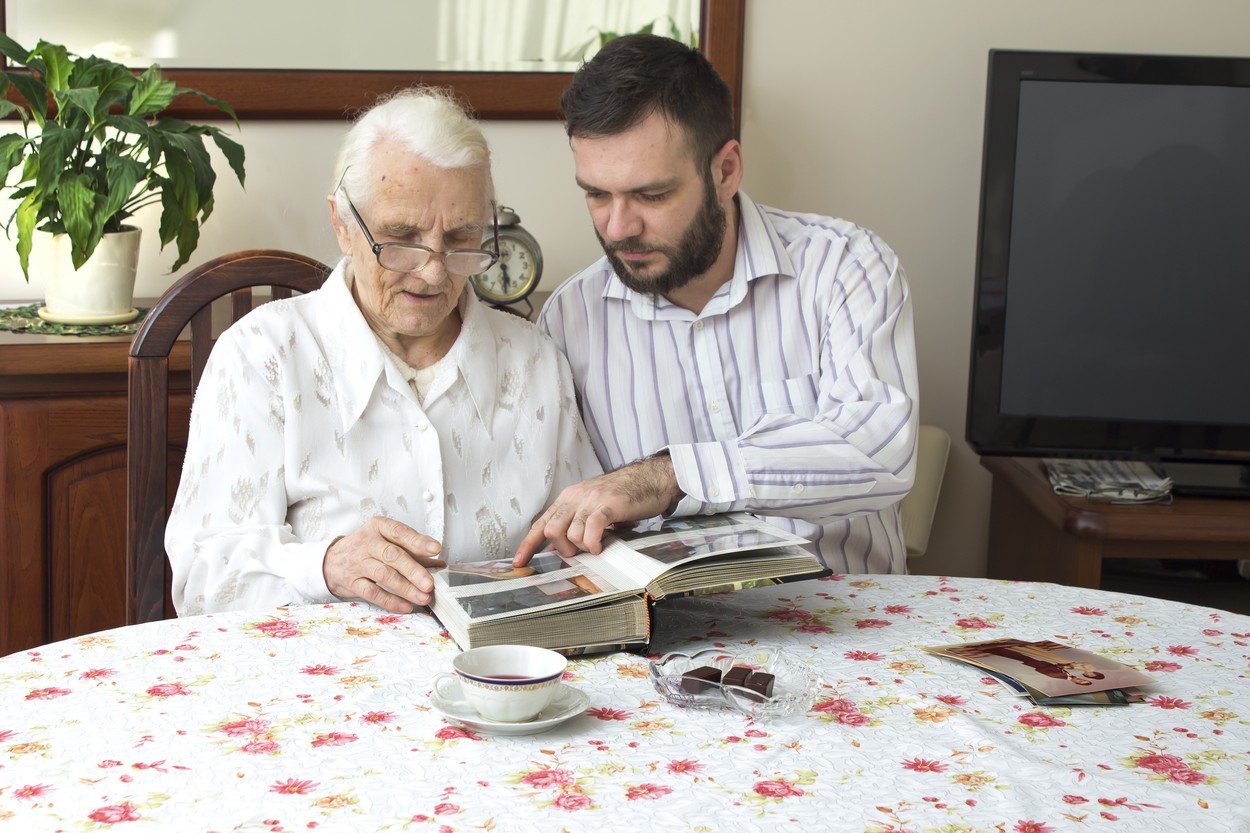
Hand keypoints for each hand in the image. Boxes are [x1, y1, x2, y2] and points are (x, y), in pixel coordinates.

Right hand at [323, 517, 445, 612]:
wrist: (331, 561)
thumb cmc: (366, 549)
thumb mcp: (387, 542)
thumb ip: (413, 552)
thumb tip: (440, 564)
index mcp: (378, 527)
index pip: (400, 532)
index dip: (418, 541)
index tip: (435, 549)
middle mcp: (367, 542)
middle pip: (393, 555)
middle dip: (413, 570)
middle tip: (429, 583)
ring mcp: (358, 562)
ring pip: (383, 575)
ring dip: (405, 588)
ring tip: (423, 597)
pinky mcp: (352, 582)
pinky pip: (372, 593)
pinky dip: (390, 601)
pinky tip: (406, 606)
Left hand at [514, 453, 683, 563]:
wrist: (651, 478)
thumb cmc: (624, 495)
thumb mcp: (594, 507)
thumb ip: (576, 523)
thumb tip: (559, 548)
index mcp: (569, 497)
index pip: (541, 523)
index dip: (528, 544)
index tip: (519, 562)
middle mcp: (576, 496)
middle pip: (552, 529)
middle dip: (563, 549)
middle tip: (581, 551)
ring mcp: (592, 499)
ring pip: (570, 533)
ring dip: (581, 548)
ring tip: (596, 546)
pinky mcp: (609, 505)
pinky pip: (591, 529)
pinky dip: (593, 543)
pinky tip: (601, 545)